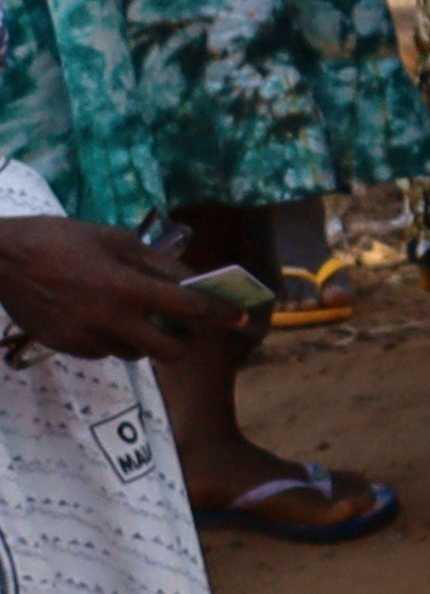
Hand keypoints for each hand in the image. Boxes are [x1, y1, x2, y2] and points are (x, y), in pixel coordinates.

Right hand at [0, 210, 253, 363]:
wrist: (0, 260)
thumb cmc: (61, 240)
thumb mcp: (115, 240)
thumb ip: (156, 263)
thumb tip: (192, 280)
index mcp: (127, 287)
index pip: (189, 308)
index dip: (221, 315)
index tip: (241, 319)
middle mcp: (111, 320)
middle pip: (169, 352)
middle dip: (183, 342)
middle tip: (181, 327)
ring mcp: (87, 338)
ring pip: (134, 353)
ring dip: (143, 339)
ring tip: (128, 313)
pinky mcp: (66, 348)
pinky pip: (103, 351)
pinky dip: (110, 339)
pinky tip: (96, 315)